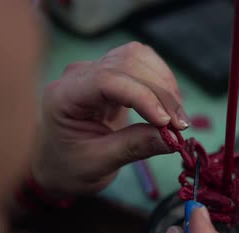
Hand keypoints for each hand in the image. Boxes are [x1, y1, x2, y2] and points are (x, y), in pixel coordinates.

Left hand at [33, 41, 188, 195]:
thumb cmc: (70, 167)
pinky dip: (161, 82)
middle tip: (180, 126)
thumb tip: (174, 139)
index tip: (166, 122)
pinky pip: (142, 64)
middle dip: (160, 92)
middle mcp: (78, 76)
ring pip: (138, 58)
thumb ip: (134, 147)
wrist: (57, 165)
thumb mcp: (99, 164)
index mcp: (64, 97)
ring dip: (164, 84)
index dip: (142, 96)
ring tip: (177, 118)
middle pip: (127, 63)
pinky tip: (169, 107)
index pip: (107, 80)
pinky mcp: (111, 74)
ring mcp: (95, 71)